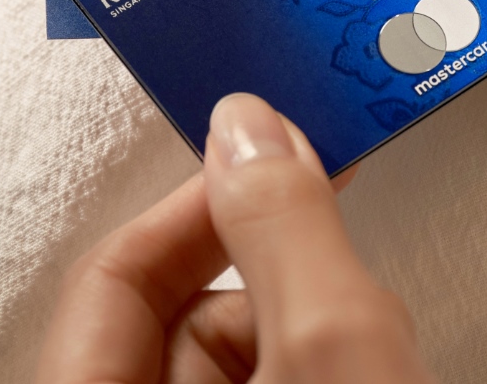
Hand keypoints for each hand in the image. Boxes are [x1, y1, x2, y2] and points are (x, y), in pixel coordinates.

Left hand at [34, 93, 435, 382]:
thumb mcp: (331, 351)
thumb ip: (285, 229)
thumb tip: (248, 127)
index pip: (114, 274)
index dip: (195, 207)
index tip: (272, 161)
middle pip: (182, 316)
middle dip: (276, 286)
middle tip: (348, 278)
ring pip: (239, 358)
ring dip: (310, 333)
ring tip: (372, 361)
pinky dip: (321, 370)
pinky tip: (373, 375)